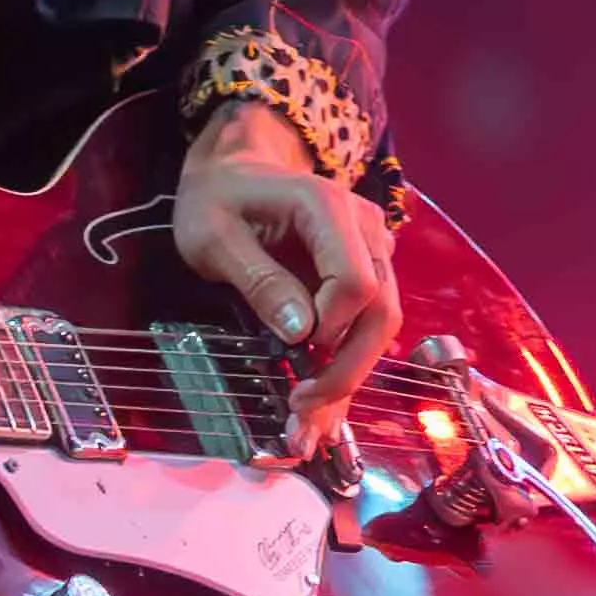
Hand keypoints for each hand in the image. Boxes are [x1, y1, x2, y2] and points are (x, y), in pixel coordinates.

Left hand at [171, 100, 398, 451]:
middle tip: (302, 409)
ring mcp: (372, 249)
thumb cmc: (217, 199)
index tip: (291, 351)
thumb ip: (258, 280)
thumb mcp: (213, 236)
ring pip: (382, 322)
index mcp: (327, 208)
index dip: (331, 326)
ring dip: (350, 375)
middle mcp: (365, 227)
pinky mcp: (365, 271)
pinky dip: (345, 366)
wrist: (234, 171)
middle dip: (348, 368)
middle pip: (382, 308)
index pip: (357, 280)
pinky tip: (322, 407)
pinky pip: (366, 323)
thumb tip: (300, 333)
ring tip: (309, 424)